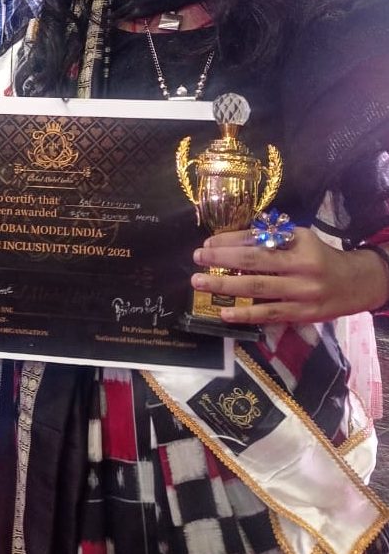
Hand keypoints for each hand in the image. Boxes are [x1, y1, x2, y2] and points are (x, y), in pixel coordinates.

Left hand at [191, 228, 388, 325]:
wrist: (355, 284)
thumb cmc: (321, 256)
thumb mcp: (302, 238)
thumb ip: (273, 238)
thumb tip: (234, 239)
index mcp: (299, 245)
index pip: (258, 240)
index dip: (231, 240)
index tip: (208, 242)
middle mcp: (300, 269)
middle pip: (254, 262)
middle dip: (222, 259)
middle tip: (197, 257)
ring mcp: (300, 294)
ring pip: (257, 289)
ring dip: (226, 285)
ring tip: (200, 282)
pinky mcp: (300, 315)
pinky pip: (268, 314)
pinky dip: (245, 314)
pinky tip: (225, 313)